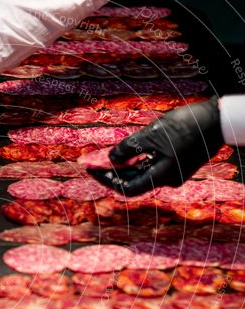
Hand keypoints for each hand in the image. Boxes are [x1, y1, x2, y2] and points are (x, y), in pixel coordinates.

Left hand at [88, 97, 223, 196]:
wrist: (217, 120)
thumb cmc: (187, 125)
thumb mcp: (153, 134)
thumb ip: (129, 148)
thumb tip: (110, 158)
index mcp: (162, 177)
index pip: (127, 188)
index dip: (106, 179)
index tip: (91, 169)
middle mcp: (168, 180)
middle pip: (133, 182)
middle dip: (112, 172)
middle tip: (93, 162)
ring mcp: (173, 173)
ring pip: (142, 174)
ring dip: (124, 166)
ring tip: (106, 155)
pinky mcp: (177, 164)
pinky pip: (152, 167)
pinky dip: (138, 161)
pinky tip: (126, 153)